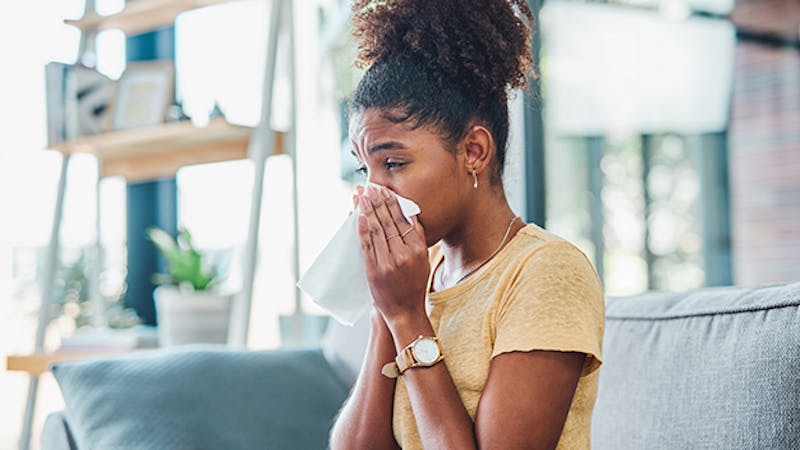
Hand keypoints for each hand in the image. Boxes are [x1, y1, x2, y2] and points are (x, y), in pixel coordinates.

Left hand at [356, 185, 428, 322]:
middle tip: (371, 187)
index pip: (403, 220)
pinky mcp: (374, 270)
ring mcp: (388, 262)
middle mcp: (403, 254)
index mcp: (418, 249)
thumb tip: (412, 214)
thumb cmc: (414, 285)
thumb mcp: (423, 260)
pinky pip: (366, 245)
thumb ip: (418, 237)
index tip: (385, 190)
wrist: (405, 311)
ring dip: (368, 210)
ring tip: (363, 195)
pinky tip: (358, 216)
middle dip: (378, 202)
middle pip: (388, 221)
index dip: (393, 203)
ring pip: (376, 230)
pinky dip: (362, 229)